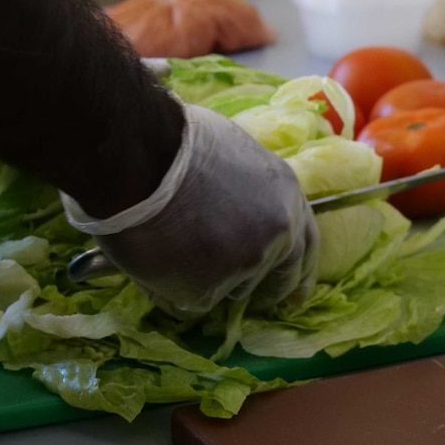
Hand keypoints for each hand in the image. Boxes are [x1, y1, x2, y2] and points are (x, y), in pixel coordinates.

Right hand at [61, 104, 319, 319]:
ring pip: (229, 291)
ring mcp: (246, 265)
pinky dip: (168, 289)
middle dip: (259, 292)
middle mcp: (278, 235)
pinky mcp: (207, 290)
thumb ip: (252, 194)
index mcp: (288, 197)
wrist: (139, 156)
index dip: (297, 271)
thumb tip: (240, 214)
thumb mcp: (237, 157)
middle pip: (278, 282)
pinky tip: (151, 258)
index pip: (306, 246)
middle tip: (232, 292)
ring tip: (169, 248)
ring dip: (206, 282)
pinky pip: (188, 301)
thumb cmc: (176, 142)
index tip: (295, 294)